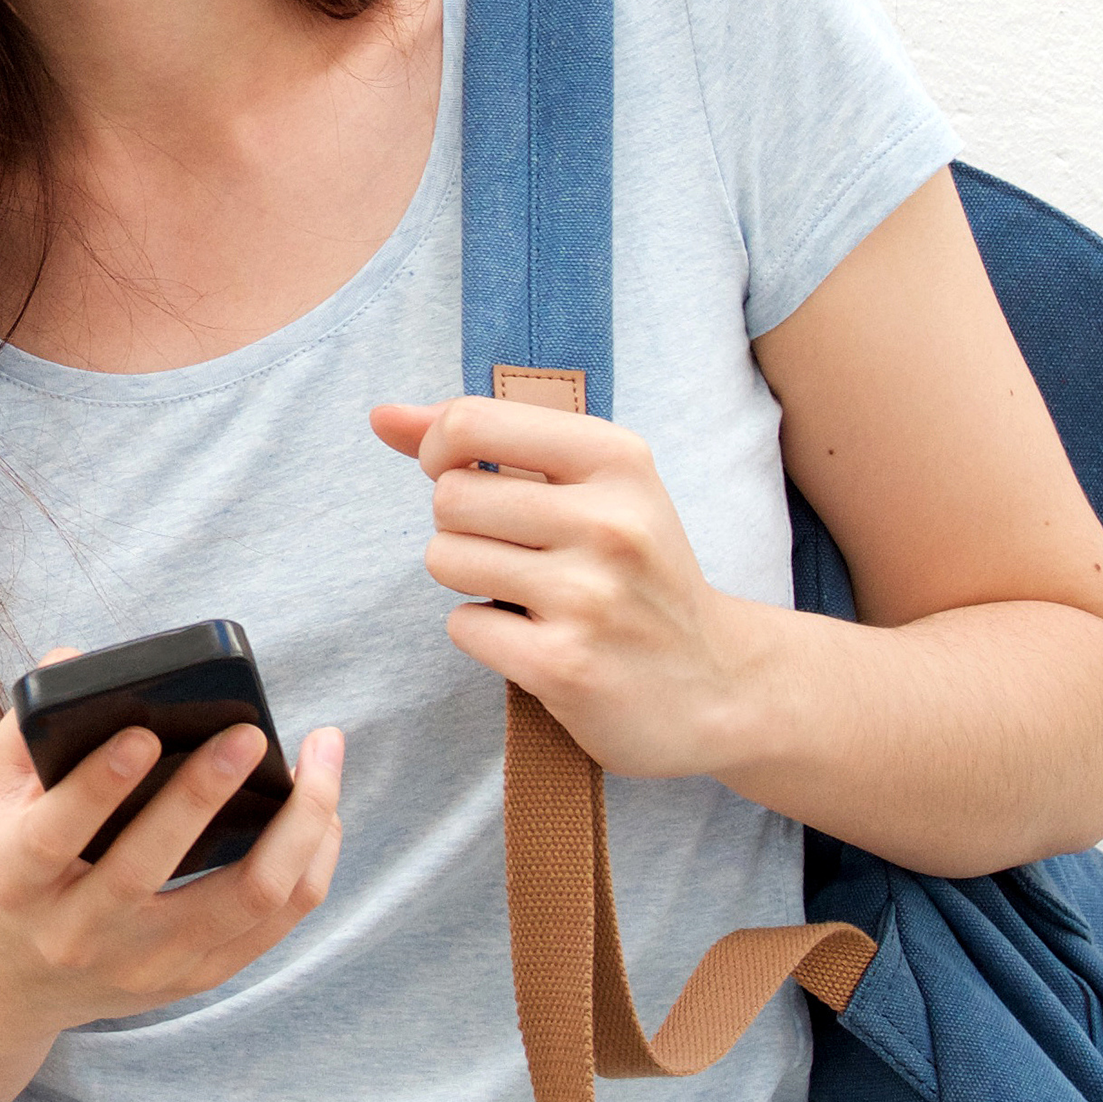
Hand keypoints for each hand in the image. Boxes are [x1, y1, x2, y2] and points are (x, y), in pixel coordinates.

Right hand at [0, 704, 348, 1038]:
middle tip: (250, 734)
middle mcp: (76, 931)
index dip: (98, 786)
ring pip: (242, 900)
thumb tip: (78, 658)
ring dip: (294, 827)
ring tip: (321, 760)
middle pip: (149, 869)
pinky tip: (324, 814)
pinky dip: (310, 863)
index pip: (55, 835)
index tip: (144, 734)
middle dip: (204, 795)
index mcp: (16, 879)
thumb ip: (27, 729)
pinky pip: (274, 924)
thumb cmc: (8, 865)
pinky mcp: (191, 979)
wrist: (8, 980)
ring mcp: (141, 964)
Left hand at [369, 393, 766, 776]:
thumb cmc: (639, 575)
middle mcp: (608, 521)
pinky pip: (462, 625)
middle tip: (515, 552)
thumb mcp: (593, 488)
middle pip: (449, 496)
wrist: (719, 686)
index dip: (439, 449)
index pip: (472, 422)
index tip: (461, 474)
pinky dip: (486, 635)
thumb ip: (485, 443)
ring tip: (526, 596)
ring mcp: (588, 596)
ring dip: (468, 581)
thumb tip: (383, 416)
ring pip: (445, 558)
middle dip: (461, 526)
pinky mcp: (564, 664)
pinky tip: (537, 640)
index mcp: (618, 460)